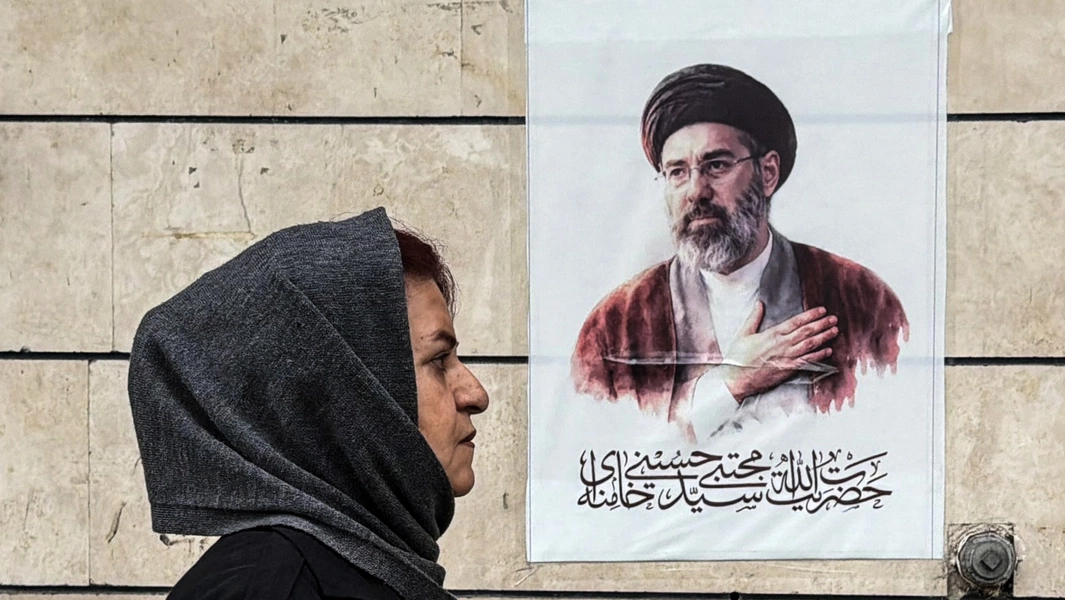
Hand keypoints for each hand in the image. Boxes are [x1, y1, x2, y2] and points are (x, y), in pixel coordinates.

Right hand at [720, 302, 836, 400]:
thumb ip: (754, 318)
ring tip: (834, 331)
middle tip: (834, 319)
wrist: (738, 379)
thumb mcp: (743, 334)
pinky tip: (827, 350)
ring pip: (810, 345)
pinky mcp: (789, 369)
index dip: (811, 315)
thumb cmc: (738, 358)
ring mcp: (787, 358)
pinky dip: (819, 355)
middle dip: (822, 324)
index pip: (796, 322)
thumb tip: (759, 304)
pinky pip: (807, 361)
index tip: (822, 310)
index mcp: (772, 334)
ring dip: (824, 337)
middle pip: (807, 332)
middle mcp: (783, 345)